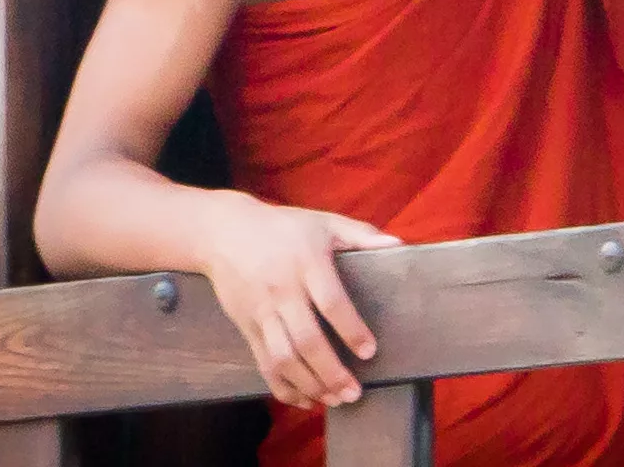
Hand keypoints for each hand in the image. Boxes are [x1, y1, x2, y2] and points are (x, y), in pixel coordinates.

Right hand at [201, 192, 401, 409]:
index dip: (351, 330)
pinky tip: (304, 400)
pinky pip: (263, 364)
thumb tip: (398, 245)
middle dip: (331, 372)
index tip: (369, 351)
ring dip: (309, 385)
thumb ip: (361, 234)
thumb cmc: (283, 228)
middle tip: (354, 392)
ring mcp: (262, 311)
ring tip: (334, 401)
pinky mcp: (247, 327)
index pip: (331, 302)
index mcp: (306, 263)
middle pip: (306, 340)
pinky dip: (283, 388)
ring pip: (283, 358)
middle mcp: (283, 290)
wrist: (226, 233)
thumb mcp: (323, 222)